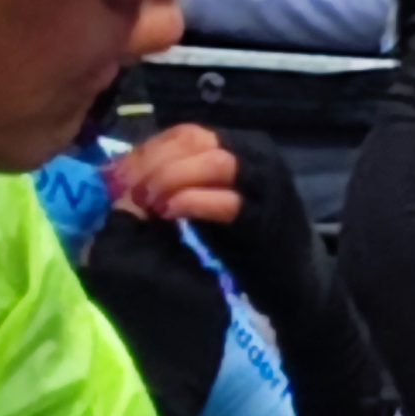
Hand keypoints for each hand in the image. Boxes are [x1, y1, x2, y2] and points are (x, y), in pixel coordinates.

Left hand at [108, 126, 322, 330]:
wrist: (299, 281)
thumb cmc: (248, 243)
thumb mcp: (212, 203)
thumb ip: (181, 186)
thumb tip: (125, 183)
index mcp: (241, 147)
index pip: (186, 133)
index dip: (147, 150)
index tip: (115, 175)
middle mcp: (257, 156)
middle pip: (197, 141)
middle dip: (153, 162)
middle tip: (124, 191)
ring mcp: (265, 186)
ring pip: (215, 162)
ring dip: (171, 178)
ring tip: (144, 202)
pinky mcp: (266, 219)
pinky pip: (228, 201)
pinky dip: (192, 202)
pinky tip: (167, 213)